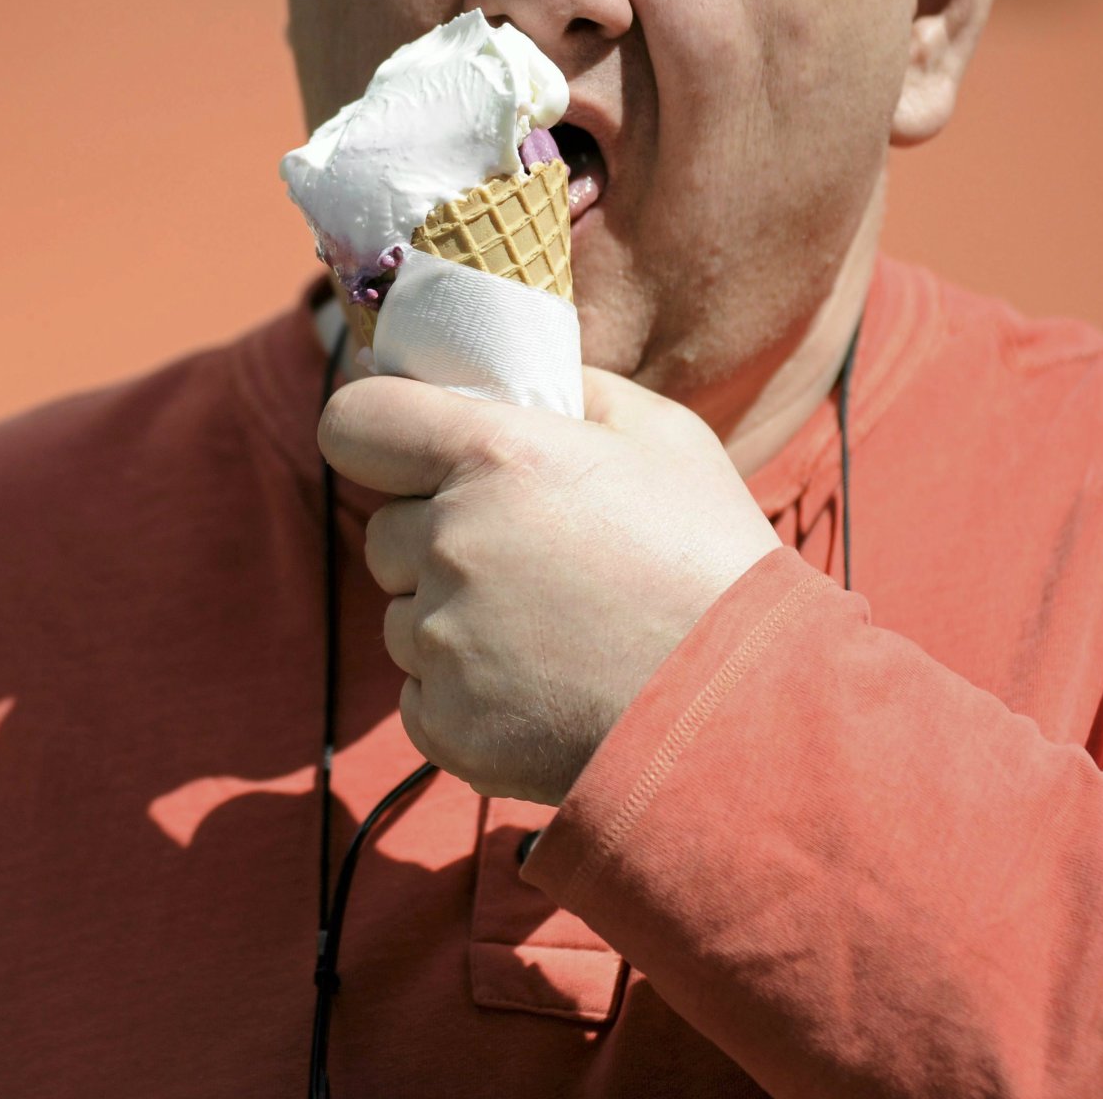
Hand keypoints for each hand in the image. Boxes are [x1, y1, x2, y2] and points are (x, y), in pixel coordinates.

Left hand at [317, 367, 780, 804]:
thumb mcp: (666, 439)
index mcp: (494, 456)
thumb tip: (514, 376)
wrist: (747, 714)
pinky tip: (543, 692)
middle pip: (385, 533)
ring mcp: (441, 643)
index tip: (405, 452)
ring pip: (405, 619)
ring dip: (452, 622)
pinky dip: (466, 696)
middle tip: (530, 564)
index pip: (354, 422)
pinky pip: (421, 695)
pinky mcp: (444, 726)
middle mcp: (450, 544)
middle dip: (436, 541)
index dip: (377, 434)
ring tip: (551, 637)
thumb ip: (575, 392)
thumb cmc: (714, 565)